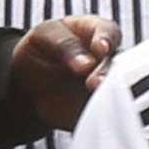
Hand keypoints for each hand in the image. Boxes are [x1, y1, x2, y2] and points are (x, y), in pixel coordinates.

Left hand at [4, 15, 118, 134]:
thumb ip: (64, 44)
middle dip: (105, 73)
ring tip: (93, 101)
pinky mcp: (101, 107)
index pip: (108, 32)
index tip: (100, 49)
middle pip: (116, 64)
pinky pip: (109, 111)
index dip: (106, 39)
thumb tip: (87, 64)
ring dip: (108, 96)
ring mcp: (106, 84)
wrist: (30, 85)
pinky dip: (103, 115)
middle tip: (93, 83)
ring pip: (118, 89)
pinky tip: (93, 116)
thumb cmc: (41, 49)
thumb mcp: (44, 36)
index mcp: (95, 32)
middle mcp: (105, 58)